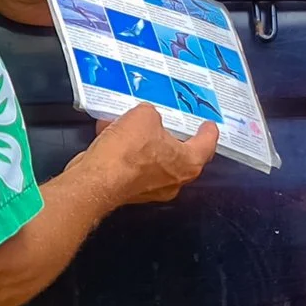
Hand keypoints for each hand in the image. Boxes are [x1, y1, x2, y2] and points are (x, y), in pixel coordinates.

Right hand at [73, 103, 216, 204]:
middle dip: (170, 136)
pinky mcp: (129, 191)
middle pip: (178, 154)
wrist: (96, 179)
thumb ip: (151, 114)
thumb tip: (145, 117)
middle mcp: (172, 180)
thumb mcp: (144, 116)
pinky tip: (109, 133)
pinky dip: (123, 151)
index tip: (209, 126)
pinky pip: (131, 166)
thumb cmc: (127, 153)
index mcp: (187, 163)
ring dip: (141, 141)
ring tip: (128, 122)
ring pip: (151, 159)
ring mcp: (150, 189)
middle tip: (169, 121)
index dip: (208, 132)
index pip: (206, 146)